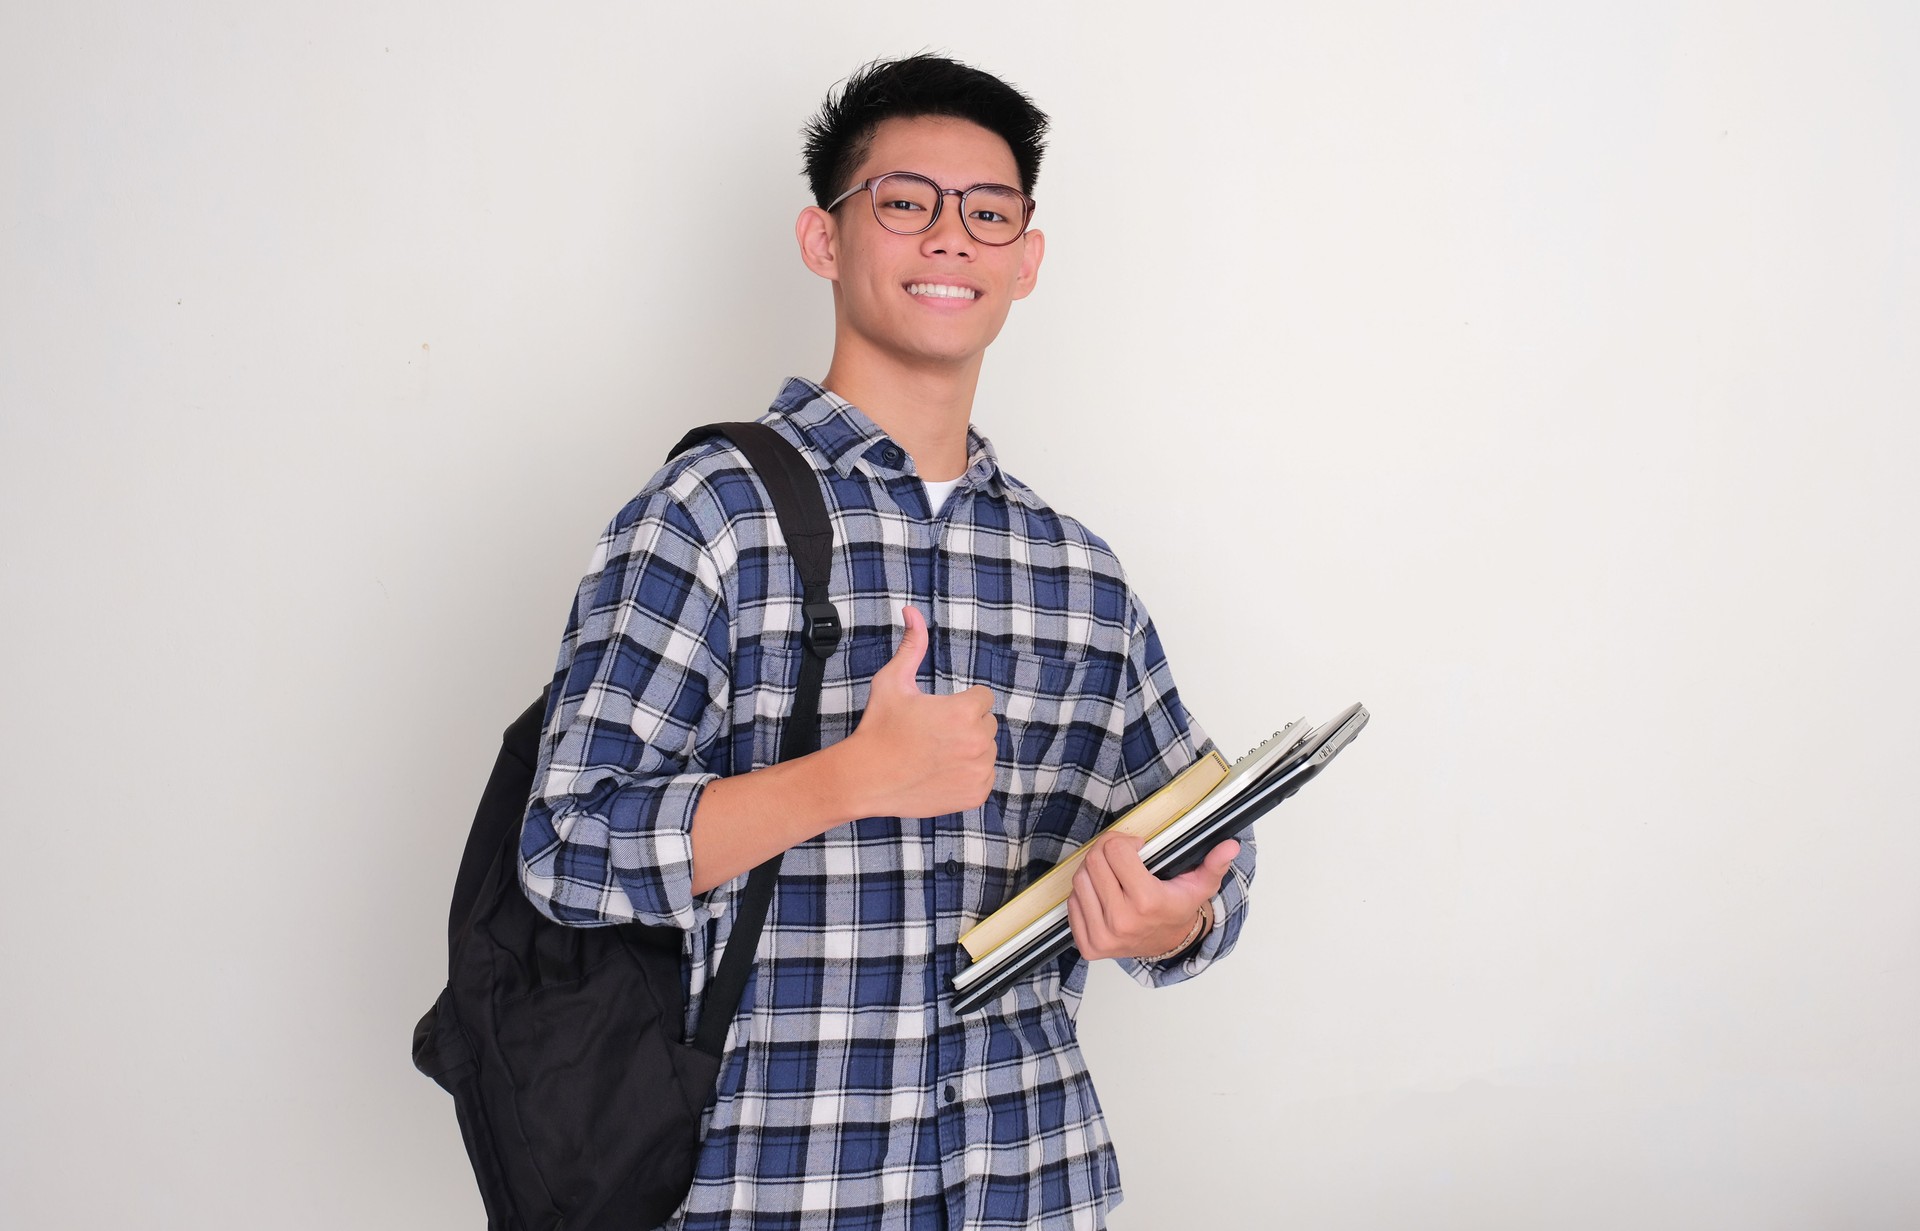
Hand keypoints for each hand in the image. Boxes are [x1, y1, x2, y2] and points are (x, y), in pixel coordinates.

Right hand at [845, 605, 998, 818]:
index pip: (983, 698)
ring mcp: (979, 771)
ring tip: (936, 755)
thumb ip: (911, 645)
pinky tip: (941, 773)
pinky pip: (985, 777)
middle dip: (966, 726)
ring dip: (969, 750)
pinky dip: (969, 776)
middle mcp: (978, 742)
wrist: (865, 778)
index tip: (938, 714)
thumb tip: (912, 610)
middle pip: (986, 724)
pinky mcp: (976, 794)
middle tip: (933, 735)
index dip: (961, 703)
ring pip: (987, 751)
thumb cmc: (879, 728)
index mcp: (965, 711)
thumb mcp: (892, 681)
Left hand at [1067, 832, 1239, 959]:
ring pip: (1080, 880)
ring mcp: (1103, 936)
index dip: (1124, 841)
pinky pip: (1072, 903)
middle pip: (1094, 862)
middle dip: (1106, 850)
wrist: (1168, 945)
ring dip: (1094, 871)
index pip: (1115, 851)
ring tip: (1113, 875)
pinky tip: (1104, 894)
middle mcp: (1122, 921)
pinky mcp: (1089, 945)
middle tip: (1121, 855)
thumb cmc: (1178, 909)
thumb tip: (1231, 846)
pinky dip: (1085, 893)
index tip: (1136, 846)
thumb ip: (1214, 864)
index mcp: (1147, 902)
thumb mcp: (1200, 886)